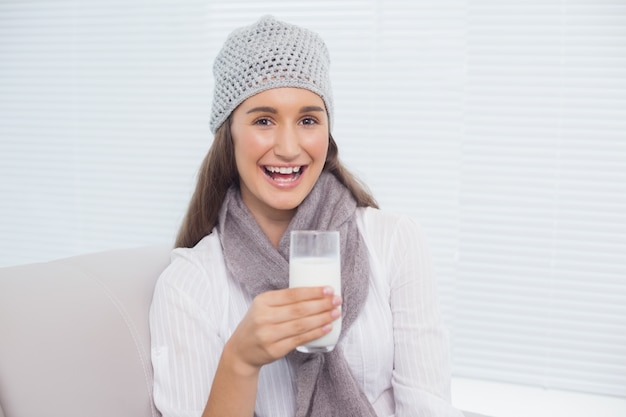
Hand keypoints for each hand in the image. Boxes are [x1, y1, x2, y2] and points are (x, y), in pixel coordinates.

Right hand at [224, 286, 341, 372]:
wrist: (241, 350)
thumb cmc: (258, 324)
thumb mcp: (263, 306)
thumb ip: (283, 300)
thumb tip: (316, 293)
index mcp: (263, 301)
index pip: (292, 294)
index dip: (313, 292)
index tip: (329, 289)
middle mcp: (264, 317)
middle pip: (299, 309)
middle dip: (322, 304)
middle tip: (337, 300)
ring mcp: (269, 335)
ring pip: (301, 325)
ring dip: (322, 318)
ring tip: (336, 313)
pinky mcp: (274, 350)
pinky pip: (299, 340)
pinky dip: (315, 333)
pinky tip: (327, 328)